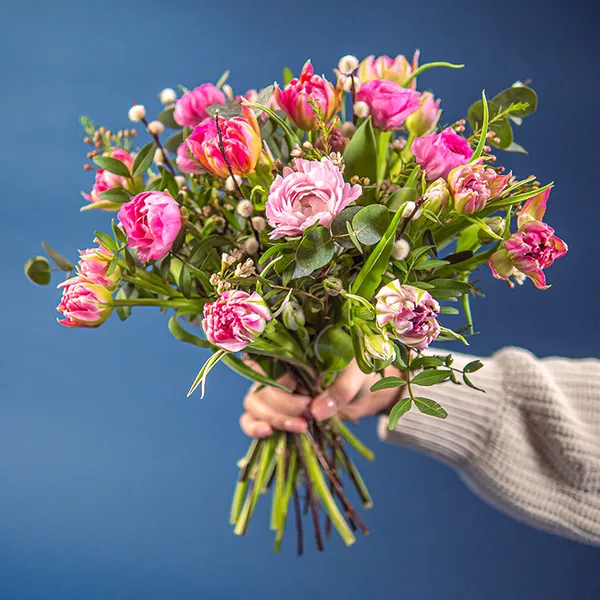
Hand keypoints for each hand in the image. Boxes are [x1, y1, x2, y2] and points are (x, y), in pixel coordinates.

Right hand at [240, 361, 403, 438]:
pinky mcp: (273, 411)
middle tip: (309, 411)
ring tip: (302, 427)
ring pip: (254, 403)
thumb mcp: (357, 375)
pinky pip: (250, 419)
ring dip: (275, 418)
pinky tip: (267, 432)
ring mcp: (272, 389)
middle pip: (262, 385)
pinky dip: (253, 427)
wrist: (364, 392)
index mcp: (294, 348)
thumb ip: (340, 389)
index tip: (297, 388)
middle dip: (284, 405)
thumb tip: (317, 412)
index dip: (277, 377)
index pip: (268, 358)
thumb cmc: (358, 374)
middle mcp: (278, 366)